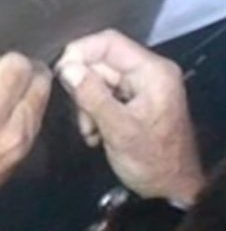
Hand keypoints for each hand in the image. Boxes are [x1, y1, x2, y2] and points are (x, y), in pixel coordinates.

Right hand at [56, 29, 204, 205]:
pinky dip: (92, 110)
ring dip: (86, 103)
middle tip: (78, 112)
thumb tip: (66, 68)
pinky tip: (95, 132)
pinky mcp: (132, 100)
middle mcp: (147, 72)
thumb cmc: (152, 161)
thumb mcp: (120, 129)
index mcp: (152, 72)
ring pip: (97, 78)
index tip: (60, 72)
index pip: (109, 43)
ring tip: (90, 129)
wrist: (171, 190)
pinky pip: (102, 93)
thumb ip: (92, 96)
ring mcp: (140, 86)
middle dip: (83, 86)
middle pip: (100, 61)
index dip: (80, 51)